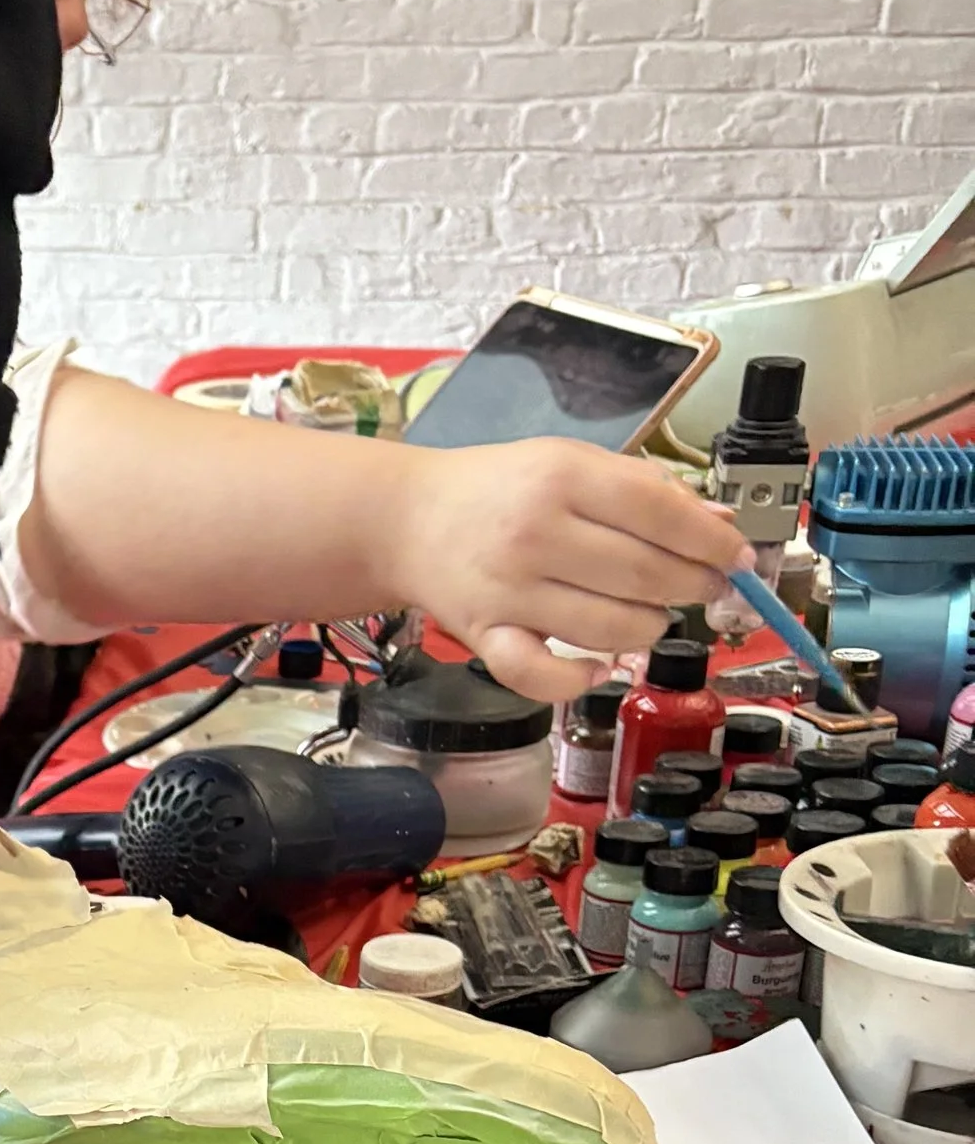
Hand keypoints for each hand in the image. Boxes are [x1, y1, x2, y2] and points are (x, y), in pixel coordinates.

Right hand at [379, 437, 750, 702]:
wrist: (405, 521)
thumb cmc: (496, 490)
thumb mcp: (569, 464)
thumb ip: (642, 489)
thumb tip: (718, 522)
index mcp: (562, 478)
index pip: (660, 514)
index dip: (711, 541)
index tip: (736, 557)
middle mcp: (535, 534)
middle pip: (645, 575)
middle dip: (693, 586)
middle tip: (704, 587)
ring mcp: (508, 591)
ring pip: (611, 629)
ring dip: (649, 629)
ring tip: (649, 615)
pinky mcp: (485, 636)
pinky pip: (542, 677)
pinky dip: (580, 680)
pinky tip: (599, 667)